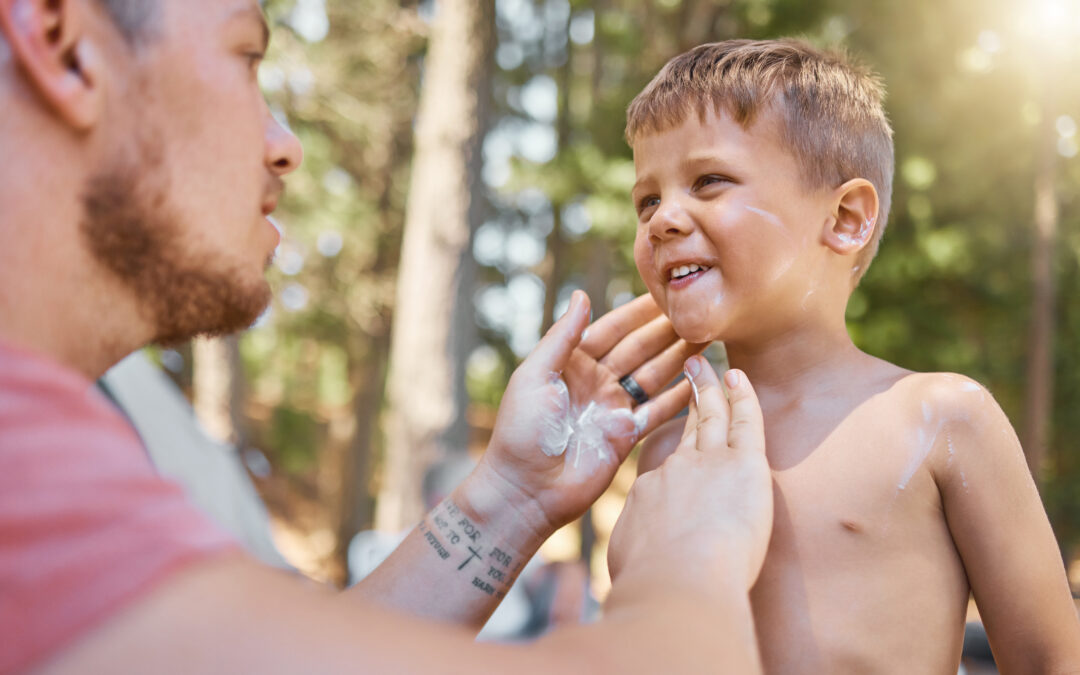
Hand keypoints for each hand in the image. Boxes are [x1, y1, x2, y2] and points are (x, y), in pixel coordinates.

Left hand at [475, 291, 703, 539]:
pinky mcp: (627, 436)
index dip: (638, 312)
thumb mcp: (534, 376)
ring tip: (708, 337)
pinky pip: (659, 411)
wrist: (526, 490)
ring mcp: (613, 408)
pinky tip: (701, 380)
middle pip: (639, 349)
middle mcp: (596, 381)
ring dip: (679, 357)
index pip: (612, 329)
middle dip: (667, 331)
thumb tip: (581, 294)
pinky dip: (680, 396)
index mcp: (572, 363)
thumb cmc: (521, 431)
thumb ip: (561, 337)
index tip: (667, 293)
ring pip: (654, 375)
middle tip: (699, 312)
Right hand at [608, 357, 772, 590]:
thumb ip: (636, 550)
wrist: (676, 582)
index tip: (671, 444)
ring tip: (705, 363)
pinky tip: (739, 377)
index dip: (668, 452)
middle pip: (684, 428)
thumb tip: (633, 560)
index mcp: (648, 493)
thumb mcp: (629, 562)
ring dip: (709, 386)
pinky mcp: (742, 465)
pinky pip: (744, 421)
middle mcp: (675, 470)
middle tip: (686, 371)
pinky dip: (743, 396)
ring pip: (711, 415)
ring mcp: (708, 462)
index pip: (662, 467)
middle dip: (686, 398)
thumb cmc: (652, 584)